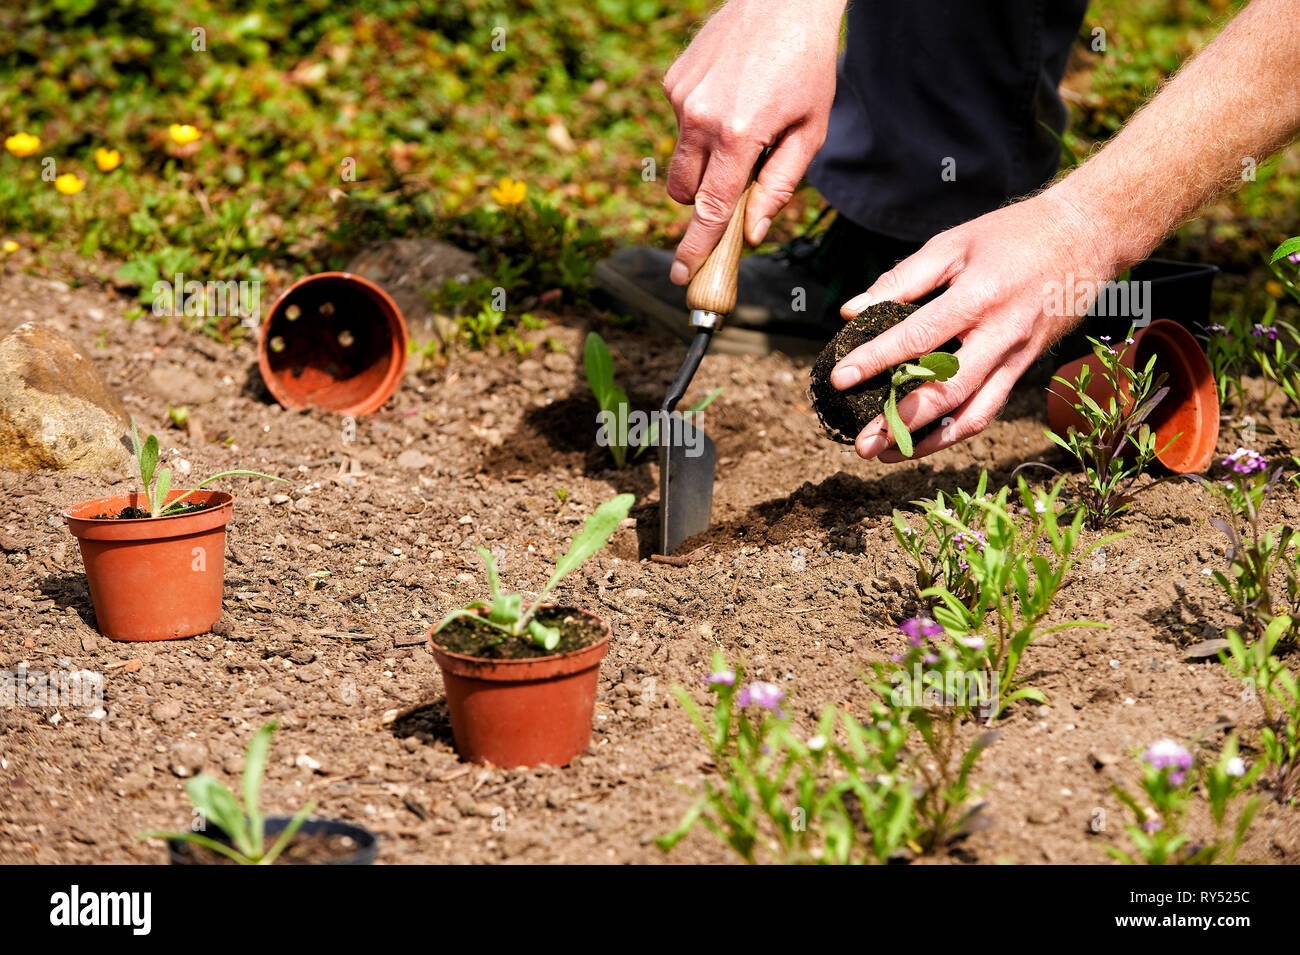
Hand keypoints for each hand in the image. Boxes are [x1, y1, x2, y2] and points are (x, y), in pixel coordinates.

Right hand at [663, 0, 843, 284]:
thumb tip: (751, 233)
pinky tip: (731, 95)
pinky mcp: (673, 81)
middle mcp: (701, 117)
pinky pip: (681, 124)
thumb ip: (779, 187)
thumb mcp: (810, 131)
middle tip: (732, 188)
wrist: (782, 0)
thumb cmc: (807, 66)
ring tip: (743, 124)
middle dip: (703, 203)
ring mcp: (682, 98)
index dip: (696, 248)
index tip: (683, 276)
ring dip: (705, 161)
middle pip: (685, 192)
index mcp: (739, 135)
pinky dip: (702, 125)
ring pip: (681, 159)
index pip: (710, 208)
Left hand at [830, 191, 1121, 461]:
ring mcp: (1016, 358)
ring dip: (928, 443)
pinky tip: (920, 440)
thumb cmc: (1012, 236)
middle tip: (861, 443)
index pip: (919, 338)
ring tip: (886, 455)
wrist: (1086, 237)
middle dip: (901, 422)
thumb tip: (851, 312)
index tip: (840, 379)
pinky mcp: (1023, 369)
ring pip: (972, 415)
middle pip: (948, 392)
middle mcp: (1001, 335)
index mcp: (979, 297)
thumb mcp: (953, 244)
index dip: (876, 360)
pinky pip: (987, 410)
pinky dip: (952, 431)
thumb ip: (902, 279)